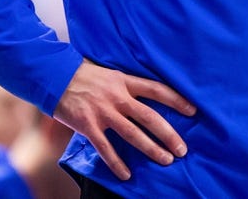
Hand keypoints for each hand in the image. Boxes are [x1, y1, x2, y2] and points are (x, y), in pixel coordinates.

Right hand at [53, 60, 195, 180]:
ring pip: (133, 134)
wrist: (54, 75)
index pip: (157, 90)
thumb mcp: (110, 73)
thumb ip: (126, 84)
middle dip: (168, 134)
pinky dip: (117, 163)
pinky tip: (127, 174)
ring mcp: (103, 112)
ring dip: (151, 149)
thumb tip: (144, 95)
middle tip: (182, 149)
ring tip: (166, 160)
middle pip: (150, 117)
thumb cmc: (83, 74)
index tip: (193, 110)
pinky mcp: (88, 125)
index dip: (176, 100)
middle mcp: (117, 97)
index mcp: (125, 81)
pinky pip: (106, 148)